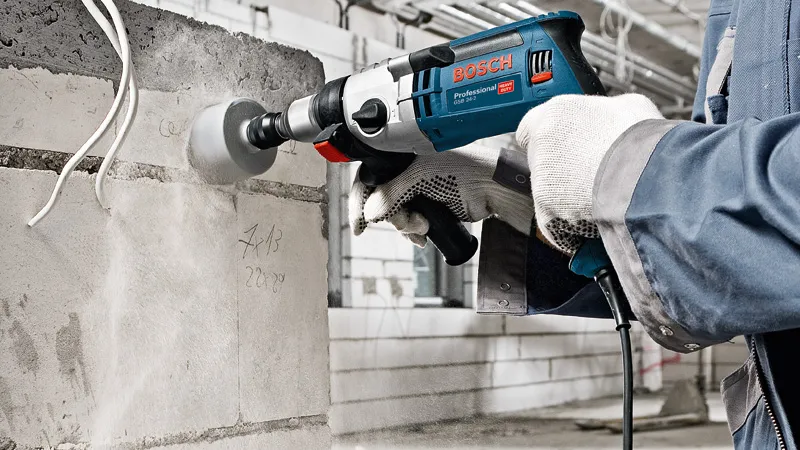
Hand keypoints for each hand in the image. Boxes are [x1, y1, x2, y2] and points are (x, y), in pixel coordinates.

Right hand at [348, 145, 533, 246]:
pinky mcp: (430, 205)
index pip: (370, 177)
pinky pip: (410, 222)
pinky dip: (414, 231)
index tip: (360, 225)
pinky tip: (426, 235)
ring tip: (425, 228)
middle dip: (395, 218)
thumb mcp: (421, 179)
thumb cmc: (463, 171)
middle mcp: (407, 171)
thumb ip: (391, 194)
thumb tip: (368, 213)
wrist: (493, 189)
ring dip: (407, 226)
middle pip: (382, 201)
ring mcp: (418, 189)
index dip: (361, 201)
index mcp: (401, 155)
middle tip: (412, 223)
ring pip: (396, 215)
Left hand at [516, 93, 662, 253]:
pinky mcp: (546, 211)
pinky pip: (557, 221)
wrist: (651, 179)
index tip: (562, 148)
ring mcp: (541, 179)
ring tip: (603, 194)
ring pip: (549, 193)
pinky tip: (598, 214)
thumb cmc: (644, 142)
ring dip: (569, 197)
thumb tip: (604, 118)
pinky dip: (574, 224)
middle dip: (562, 171)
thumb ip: (602, 112)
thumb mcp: (628, 107)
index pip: (530, 128)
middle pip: (541, 162)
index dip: (549, 141)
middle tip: (591, 175)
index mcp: (555, 113)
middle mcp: (541, 144)